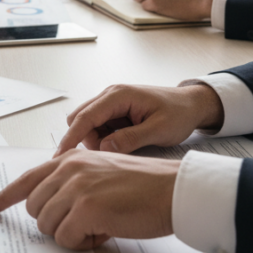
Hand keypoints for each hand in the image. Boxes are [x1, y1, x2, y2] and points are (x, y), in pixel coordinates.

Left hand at [0, 151, 178, 249]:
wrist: (171, 191)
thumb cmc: (141, 188)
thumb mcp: (99, 174)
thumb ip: (71, 184)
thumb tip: (47, 208)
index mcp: (69, 160)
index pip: (26, 179)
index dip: (3, 197)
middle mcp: (68, 169)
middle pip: (35, 209)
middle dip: (56, 223)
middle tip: (86, 222)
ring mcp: (76, 187)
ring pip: (48, 226)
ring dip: (71, 234)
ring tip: (99, 224)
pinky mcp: (86, 208)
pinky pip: (67, 239)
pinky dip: (83, 244)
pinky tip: (104, 232)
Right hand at [54, 82, 223, 155]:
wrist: (192, 105)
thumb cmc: (179, 113)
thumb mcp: (159, 129)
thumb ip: (131, 139)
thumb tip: (105, 148)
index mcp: (118, 95)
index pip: (85, 117)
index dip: (71, 137)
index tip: (60, 156)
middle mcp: (110, 95)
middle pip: (80, 119)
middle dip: (85, 140)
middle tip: (107, 155)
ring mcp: (111, 103)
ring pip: (88, 124)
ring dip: (96, 141)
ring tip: (121, 149)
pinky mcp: (115, 112)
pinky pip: (99, 127)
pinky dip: (104, 139)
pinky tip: (121, 145)